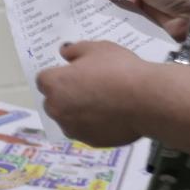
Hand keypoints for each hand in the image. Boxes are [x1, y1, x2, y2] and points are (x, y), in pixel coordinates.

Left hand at [36, 41, 152, 145]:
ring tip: (104, 101)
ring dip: (78, 111)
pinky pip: (86, 130)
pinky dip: (94, 124)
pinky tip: (112, 115)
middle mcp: (56, 109)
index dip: (59, 74)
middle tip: (90, 86)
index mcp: (54, 85)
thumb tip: (64, 52)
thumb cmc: (119, 69)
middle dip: (65, 94)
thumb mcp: (97, 48)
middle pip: (53, 101)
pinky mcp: (88, 141)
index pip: (44, 79)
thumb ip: (75, 50)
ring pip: (69, 118)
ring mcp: (72, 128)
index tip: (74, 72)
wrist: (145, 99)